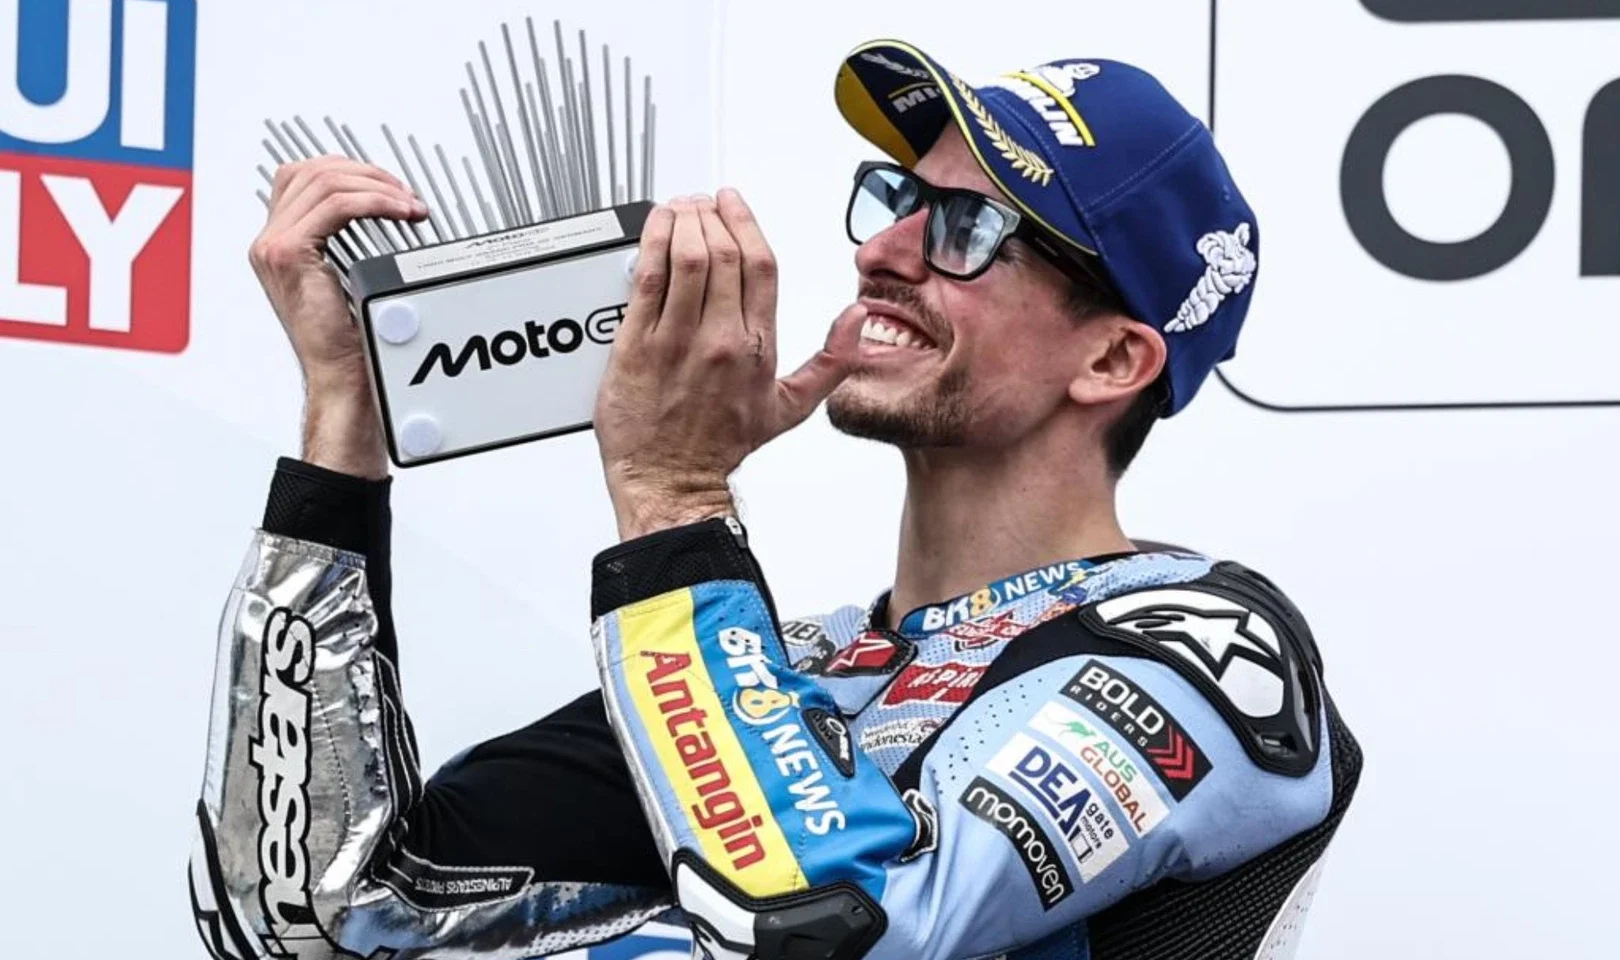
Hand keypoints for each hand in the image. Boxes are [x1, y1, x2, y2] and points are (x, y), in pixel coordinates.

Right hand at [249, 157, 427, 477]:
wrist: (344, 377)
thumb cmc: (352, 337)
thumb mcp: (350, 278)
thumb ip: (351, 242)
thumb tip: (389, 206)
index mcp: (278, 243)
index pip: (305, 177)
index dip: (351, 171)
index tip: (393, 188)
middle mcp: (268, 241)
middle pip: (313, 171)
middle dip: (368, 174)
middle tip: (407, 196)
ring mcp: (272, 246)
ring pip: (324, 181)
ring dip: (376, 186)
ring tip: (410, 206)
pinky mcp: (288, 255)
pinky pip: (334, 206)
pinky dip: (373, 201)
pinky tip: (400, 212)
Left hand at [594, 190, 863, 539]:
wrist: (671, 483)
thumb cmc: (721, 447)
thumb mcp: (791, 408)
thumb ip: (831, 361)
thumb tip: (858, 318)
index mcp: (758, 348)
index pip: (761, 265)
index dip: (746, 222)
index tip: (732, 202)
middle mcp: (720, 339)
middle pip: (723, 252)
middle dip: (711, 215)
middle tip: (702, 203)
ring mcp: (677, 341)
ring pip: (685, 257)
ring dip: (681, 222)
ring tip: (678, 209)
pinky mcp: (637, 345)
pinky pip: (647, 279)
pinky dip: (650, 243)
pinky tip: (653, 228)